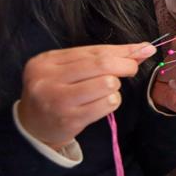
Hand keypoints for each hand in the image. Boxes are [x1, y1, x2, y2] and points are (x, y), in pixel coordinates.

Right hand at [17, 42, 156, 148]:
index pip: (93, 51)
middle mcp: (48, 79)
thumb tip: (142, 49)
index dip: (122, 50)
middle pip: (101, 65)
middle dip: (125, 65)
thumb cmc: (57, 92)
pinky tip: (103, 103)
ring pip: (107, 84)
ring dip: (115, 87)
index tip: (143, 49)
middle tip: (132, 69)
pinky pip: (106, 104)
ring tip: (106, 91)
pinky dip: (112, 102)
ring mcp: (57, 100)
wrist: (32, 127)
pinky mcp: (69, 119)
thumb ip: (100, 57)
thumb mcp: (69, 70)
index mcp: (46, 61)